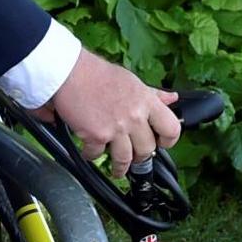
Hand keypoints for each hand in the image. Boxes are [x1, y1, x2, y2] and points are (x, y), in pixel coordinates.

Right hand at [44, 50, 181, 169]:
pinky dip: (92, 155)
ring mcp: (116, 127)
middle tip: (134, 156)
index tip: (162, 143)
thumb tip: (171, 98)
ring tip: (117, 169)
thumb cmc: (97, 73)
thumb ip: (152, 94)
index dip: (169, 140)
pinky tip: (90, 151)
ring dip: (120, 167)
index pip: (172, 128)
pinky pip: (97, 155)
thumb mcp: (131, 80)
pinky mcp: (97, 135)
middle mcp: (134, 116)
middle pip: (147, 149)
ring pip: (125, 159)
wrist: (69, 72)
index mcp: (146, 101)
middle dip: (140, 156)